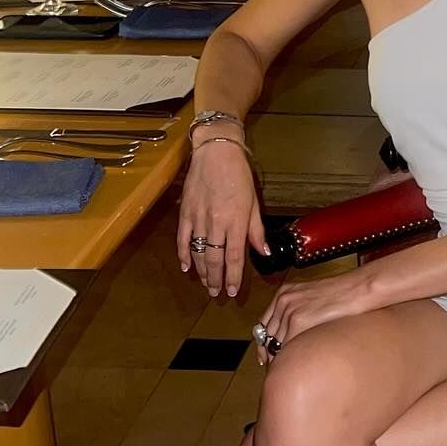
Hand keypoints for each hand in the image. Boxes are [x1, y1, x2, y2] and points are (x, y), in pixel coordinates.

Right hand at [177, 140, 266, 298]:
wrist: (216, 152)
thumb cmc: (238, 174)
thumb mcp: (254, 202)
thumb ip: (256, 230)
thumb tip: (264, 251)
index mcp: (236, 221)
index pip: (234, 257)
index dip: (233, 277)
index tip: (231, 291)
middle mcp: (217, 223)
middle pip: (215, 260)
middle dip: (216, 279)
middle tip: (216, 293)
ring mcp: (199, 218)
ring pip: (199, 252)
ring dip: (202, 271)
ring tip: (206, 284)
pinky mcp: (186, 212)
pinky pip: (183, 239)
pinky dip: (183, 254)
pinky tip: (186, 267)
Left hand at [254, 266, 380, 366]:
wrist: (356, 289)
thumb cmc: (343, 294)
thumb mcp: (312, 298)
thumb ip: (299, 311)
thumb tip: (293, 334)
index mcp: (284, 293)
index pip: (263, 324)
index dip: (264, 343)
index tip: (265, 355)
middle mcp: (282, 301)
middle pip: (266, 336)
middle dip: (270, 353)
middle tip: (275, 367)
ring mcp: (289, 310)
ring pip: (274, 344)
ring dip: (279, 358)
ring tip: (288, 369)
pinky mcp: (298, 321)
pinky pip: (285, 347)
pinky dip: (288, 358)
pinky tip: (294, 366)